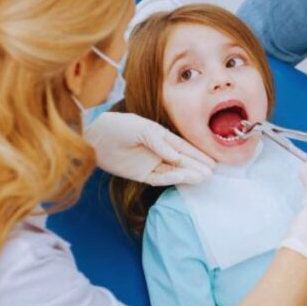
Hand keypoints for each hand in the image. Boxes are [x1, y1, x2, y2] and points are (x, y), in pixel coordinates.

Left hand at [84, 112, 213, 185]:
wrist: (94, 137)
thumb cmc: (118, 126)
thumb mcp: (142, 129)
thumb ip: (160, 142)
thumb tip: (177, 156)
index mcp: (161, 137)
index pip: (183, 147)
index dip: (197, 153)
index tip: (211, 160)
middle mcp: (158, 151)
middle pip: (182, 160)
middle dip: (197, 165)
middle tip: (211, 172)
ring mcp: (151, 163)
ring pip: (174, 171)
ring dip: (188, 174)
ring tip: (203, 177)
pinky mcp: (141, 175)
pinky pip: (160, 179)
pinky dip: (172, 179)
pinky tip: (183, 177)